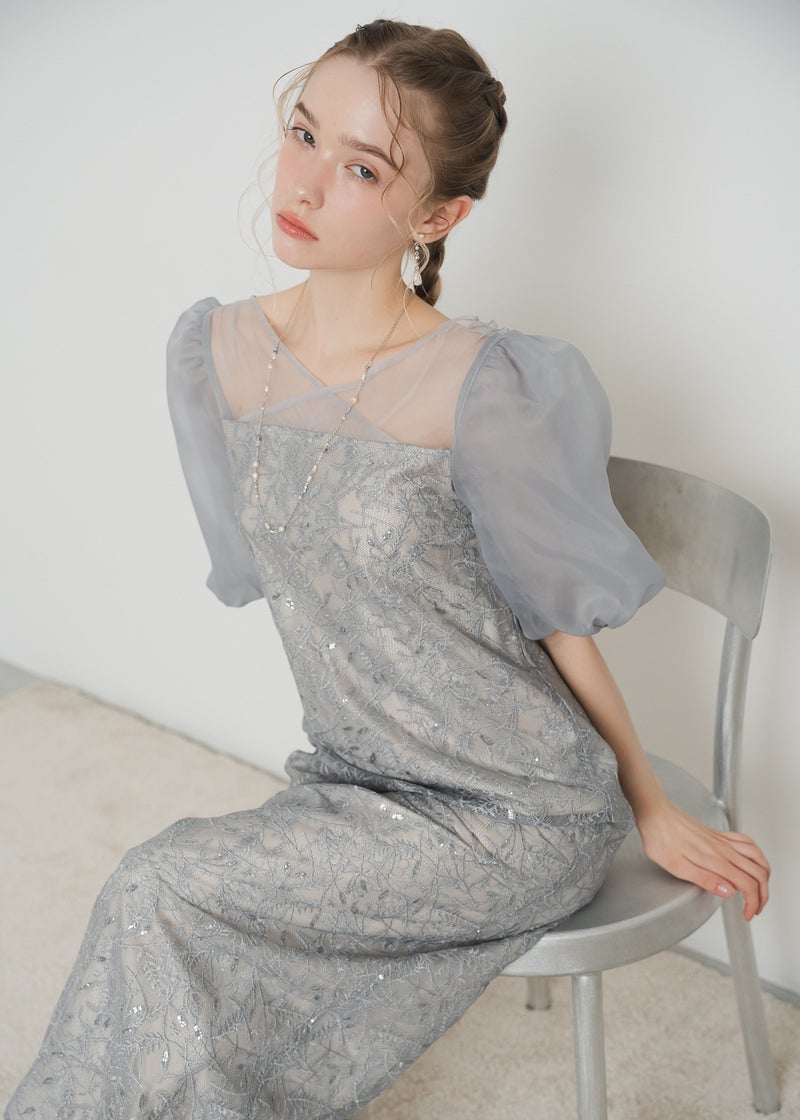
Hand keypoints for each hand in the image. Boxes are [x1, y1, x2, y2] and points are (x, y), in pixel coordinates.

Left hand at [635, 799, 769, 920]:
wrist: (655, 813)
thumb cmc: (660, 838)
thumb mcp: (677, 866)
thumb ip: (705, 880)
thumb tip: (729, 892)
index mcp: (714, 860)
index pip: (746, 884)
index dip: (752, 903)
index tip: (747, 914)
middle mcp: (722, 849)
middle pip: (757, 872)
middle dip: (763, 894)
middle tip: (756, 908)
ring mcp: (722, 840)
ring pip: (757, 856)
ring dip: (764, 875)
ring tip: (761, 889)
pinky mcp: (718, 834)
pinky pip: (746, 842)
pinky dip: (757, 854)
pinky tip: (752, 860)